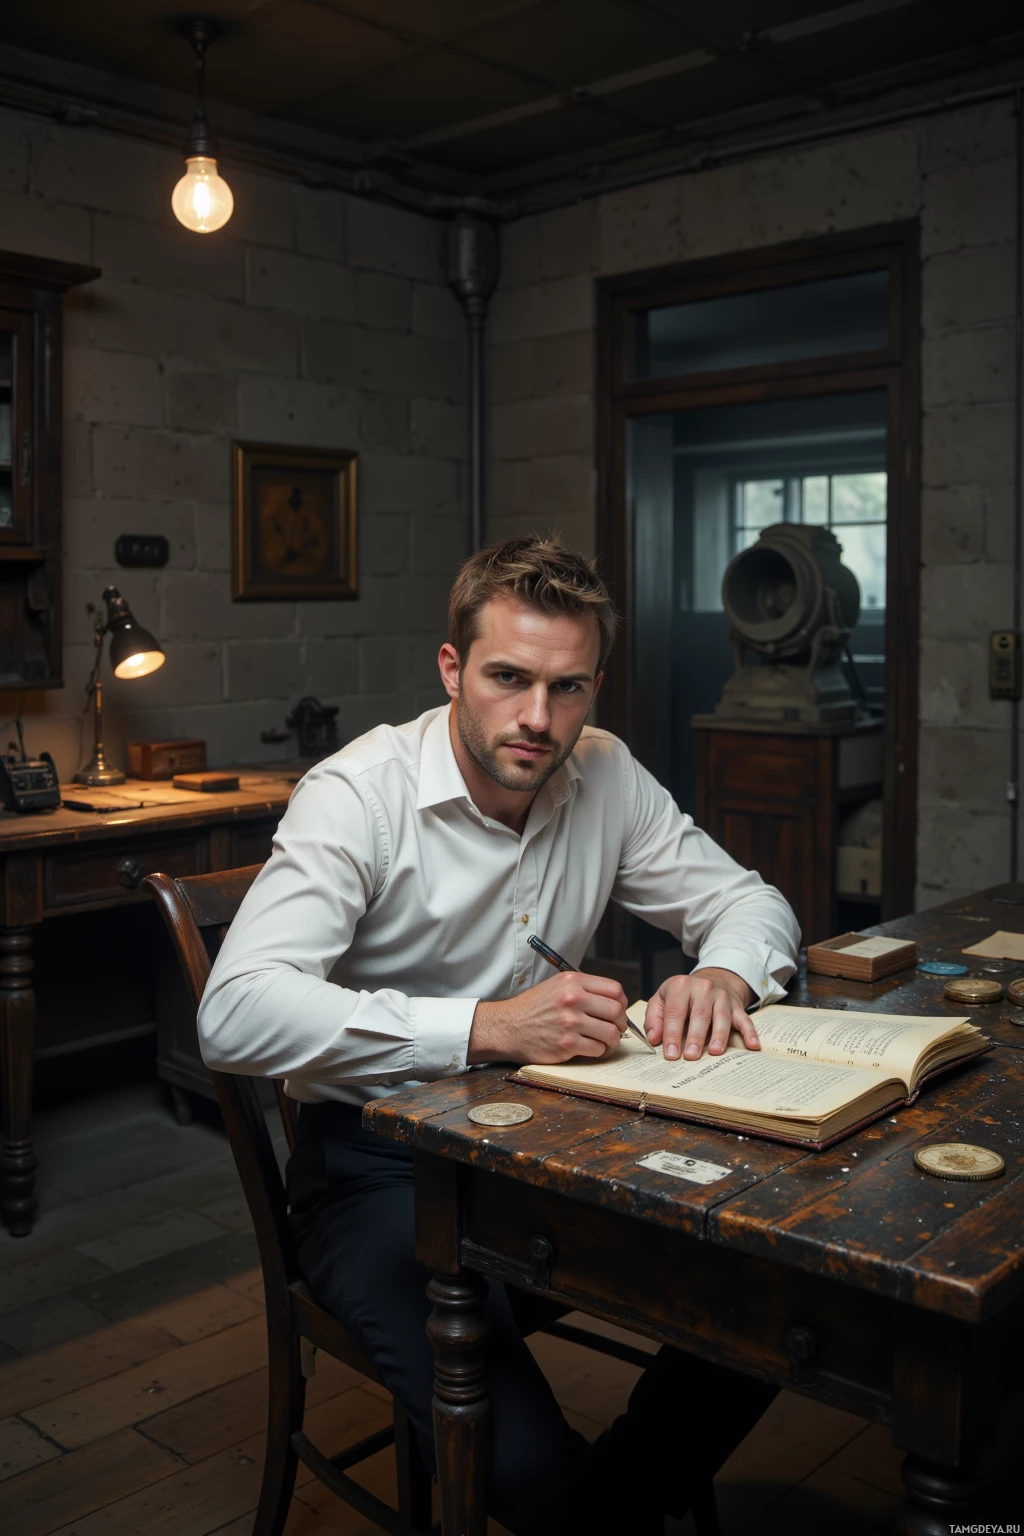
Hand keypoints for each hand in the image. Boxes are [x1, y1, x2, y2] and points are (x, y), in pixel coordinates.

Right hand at [469, 971, 628, 1064]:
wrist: (507, 1028)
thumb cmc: (532, 1008)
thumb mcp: (556, 986)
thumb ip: (583, 989)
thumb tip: (613, 1002)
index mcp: (572, 981)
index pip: (614, 989)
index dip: (620, 1002)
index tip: (617, 1010)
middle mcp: (573, 999)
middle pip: (616, 1011)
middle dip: (620, 1022)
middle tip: (616, 1028)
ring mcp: (570, 1022)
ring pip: (611, 1033)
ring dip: (612, 1040)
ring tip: (605, 1041)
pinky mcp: (567, 1044)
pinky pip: (598, 1049)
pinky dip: (599, 1051)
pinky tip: (592, 1049)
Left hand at [643, 968, 758, 1061]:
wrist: (711, 979)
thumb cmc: (682, 996)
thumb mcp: (661, 999)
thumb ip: (654, 1019)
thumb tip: (654, 1039)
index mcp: (681, 986)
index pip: (675, 1012)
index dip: (671, 1034)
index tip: (670, 1054)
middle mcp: (703, 988)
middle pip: (699, 1015)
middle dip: (695, 1037)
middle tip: (691, 1056)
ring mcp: (722, 996)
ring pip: (722, 1017)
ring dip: (719, 1036)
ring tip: (715, 1053)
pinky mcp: (737, 1005)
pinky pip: (745, 1019)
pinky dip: (750, 1032)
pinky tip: (753, 1045)